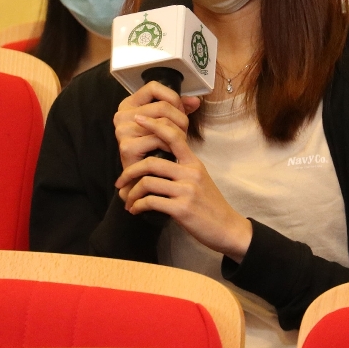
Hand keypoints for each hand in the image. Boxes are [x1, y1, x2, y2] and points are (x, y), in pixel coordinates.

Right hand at [113, 81, 200, 170]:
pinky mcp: (127, 147)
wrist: (143, 179)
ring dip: (178, 133)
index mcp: (129, 105)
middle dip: (180, 119)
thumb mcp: (166, 124)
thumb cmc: (156, 150)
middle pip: (162, 106)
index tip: (181, 110)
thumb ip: (179, 109)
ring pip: (163, 122)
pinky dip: (170, 146)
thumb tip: (196, 101)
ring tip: (179, 143)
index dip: (173, 97)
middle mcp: (121, 115)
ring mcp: (122, 131)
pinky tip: (171, 153)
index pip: (153, 87)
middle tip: (184, 132)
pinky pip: (158, 139)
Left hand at [115, 113, 252, 262]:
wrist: (228, 229)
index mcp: (194, 163)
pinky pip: (152, 202)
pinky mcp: (182, 209)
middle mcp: (190, 173)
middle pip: (151, 163)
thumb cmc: (211, 205)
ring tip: (128, 201)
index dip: (154, 125)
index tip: (138, 119)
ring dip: (132, 193)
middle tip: (120, 181)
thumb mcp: (200, 179)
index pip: (173, 136)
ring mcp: (187, 191)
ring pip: (148, 183)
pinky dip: (138, 206)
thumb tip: (157, 162)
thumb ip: (182, 168)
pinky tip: (136, 210)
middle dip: (130, 172)